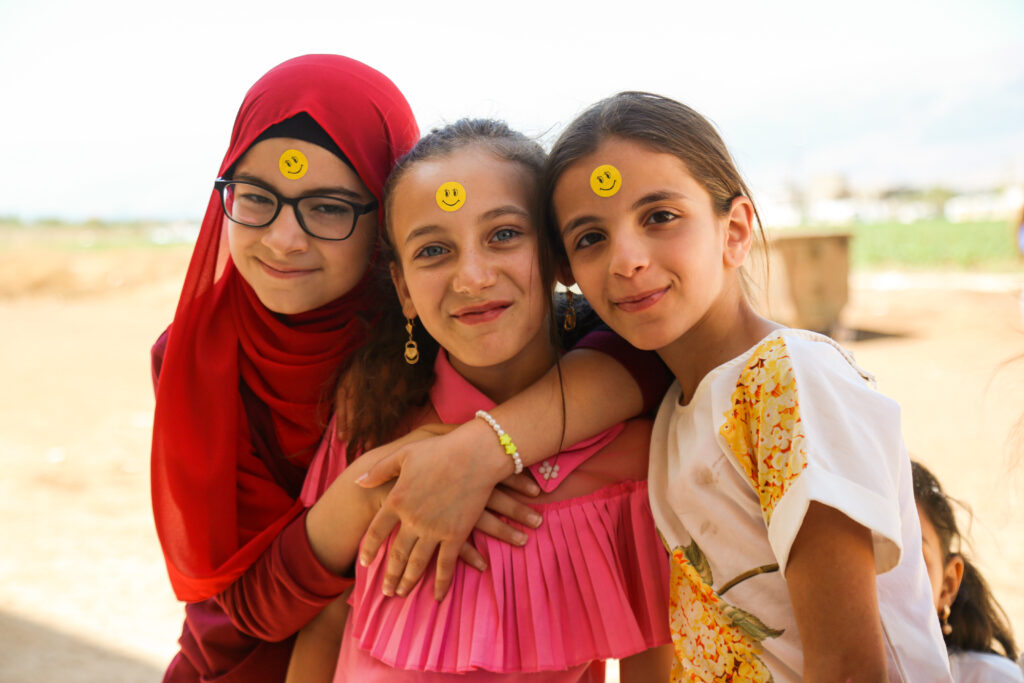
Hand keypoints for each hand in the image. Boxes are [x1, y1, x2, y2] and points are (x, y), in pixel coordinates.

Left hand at [356, 420, 540, 599]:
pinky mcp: (456, 535)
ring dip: (408, 581)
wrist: (474, 455)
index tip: (364, 563)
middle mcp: (412, 520)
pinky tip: (436, 596)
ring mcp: (434, 530)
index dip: (368, 549)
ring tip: (402, 594)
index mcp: (396, 500)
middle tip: (385, 591)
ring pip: (416, 563)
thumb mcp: (404, 454)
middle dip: (389, 575)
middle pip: (395, 554)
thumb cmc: (440, 450)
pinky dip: (440, 583)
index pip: (375, 532)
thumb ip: (379, 470)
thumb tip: (358, 481)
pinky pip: (445, 565)